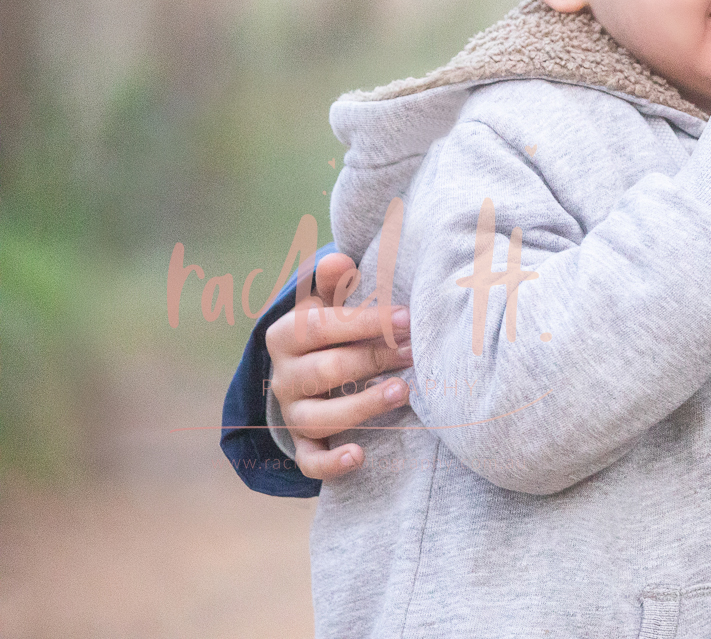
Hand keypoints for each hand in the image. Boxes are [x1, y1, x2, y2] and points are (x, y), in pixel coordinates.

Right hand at [265, 251, 413, 479]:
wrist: (311, 368)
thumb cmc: (331, 328)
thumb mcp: (326, 300)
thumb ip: (332, 281)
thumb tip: (338, 259)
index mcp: (286, 335)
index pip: (321, 327)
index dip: (365, 323)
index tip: (408, 318)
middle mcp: (284, 377)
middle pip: (325, 371)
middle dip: (373, 360)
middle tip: (415, 352)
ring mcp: (293, 414)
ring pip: (319, 417)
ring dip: (362, 406)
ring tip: (403, 391)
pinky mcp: (304, 444)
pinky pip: (310, 460)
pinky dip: (330, 463)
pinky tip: (358, 455)